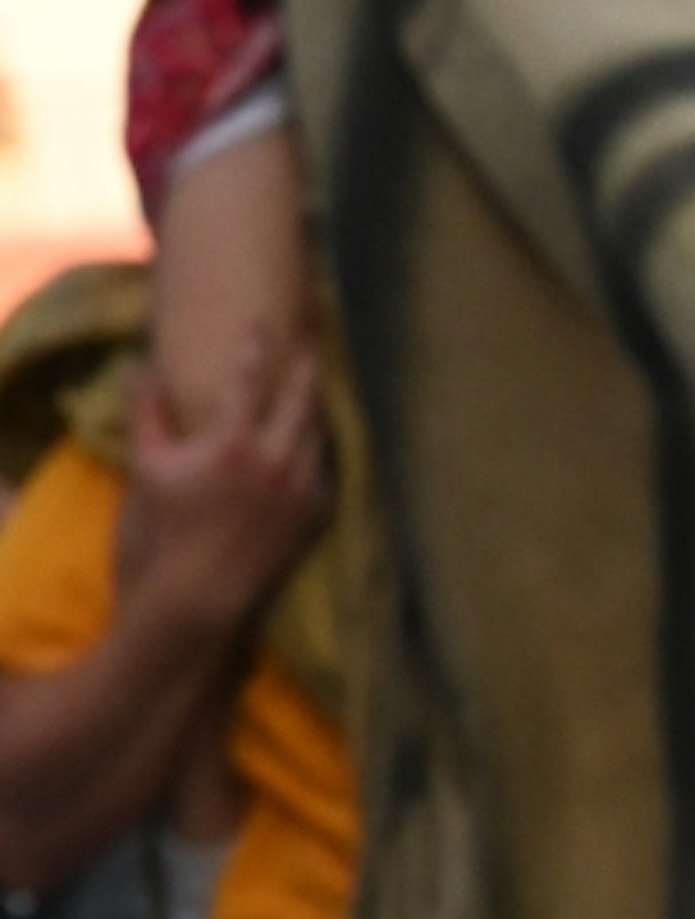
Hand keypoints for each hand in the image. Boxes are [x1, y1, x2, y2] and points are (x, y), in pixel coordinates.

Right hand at [119, 332, 330, 627]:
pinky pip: (324, 467)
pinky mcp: (317, 513)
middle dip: (305, 364)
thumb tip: (146, 369)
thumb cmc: (168, 528)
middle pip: (302, 396)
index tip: (260, 324)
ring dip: (314, 405)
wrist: (203, 595)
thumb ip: (147, 412)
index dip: (256, 346)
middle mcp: (277, 462)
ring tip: (312, 381)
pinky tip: (312, 434)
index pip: (250, 377)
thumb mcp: (148, 465)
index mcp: (234, 444)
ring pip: (318, 432)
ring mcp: (303, 489)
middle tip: (308, 339)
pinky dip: (316, 447)